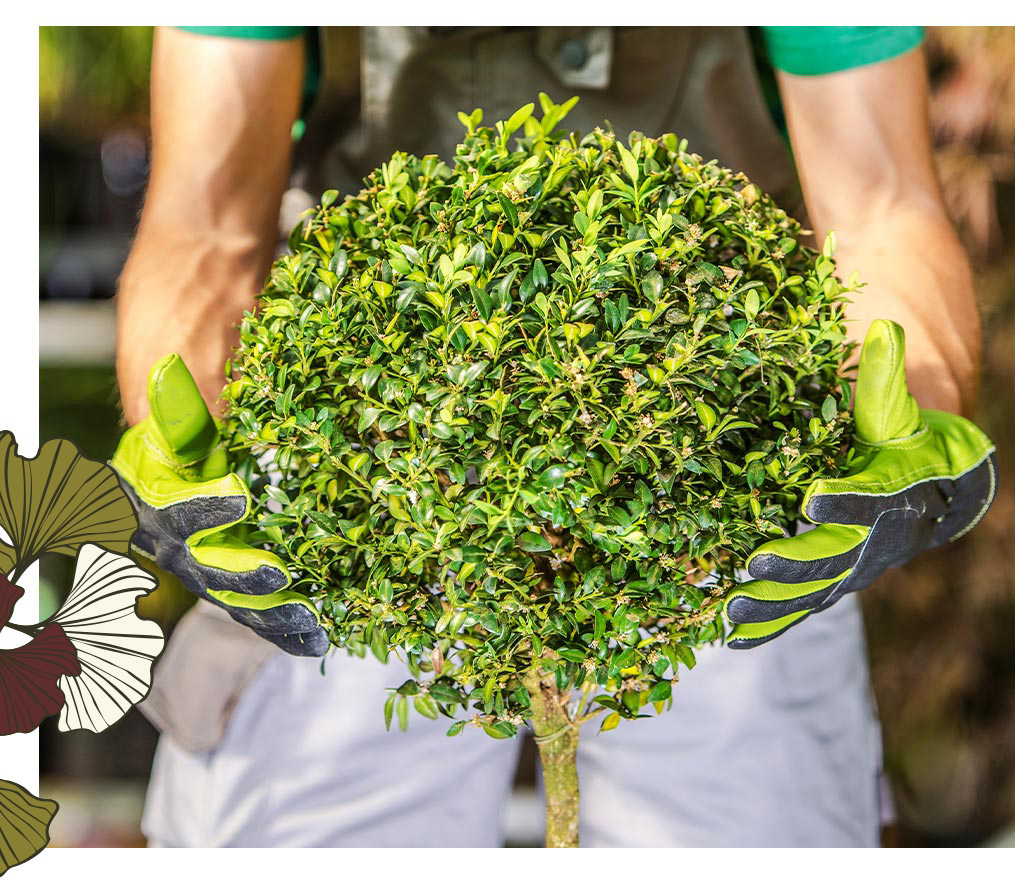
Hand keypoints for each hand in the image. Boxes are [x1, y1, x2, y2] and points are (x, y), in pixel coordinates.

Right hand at [111, 354, 328, 656]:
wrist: (166, 474)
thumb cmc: (175, 441)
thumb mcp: (175, 422)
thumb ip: (177, 410)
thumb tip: (170, 373)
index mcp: (155, 506)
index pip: (173, 509)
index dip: (202, 506)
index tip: (239, 497)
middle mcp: (176, 549)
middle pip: (206, 569)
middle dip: (243, 575)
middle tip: (282, 575)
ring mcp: (206, 573)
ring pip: (236, 601)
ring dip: (272, 614)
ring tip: (314, 625)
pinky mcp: (233, 587)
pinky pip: (257, 612)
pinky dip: (285, 628)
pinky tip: (320, 640)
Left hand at [723, 319, 996, 648]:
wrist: (934, 481)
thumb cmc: (908, 434)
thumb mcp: (897, 406)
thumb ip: (886, 380)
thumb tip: (883, 330)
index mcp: (904, 491)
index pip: (879, 498)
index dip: (850, 501)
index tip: (812, 502)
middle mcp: (885, 538)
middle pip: (842, 556)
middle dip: (798, 564)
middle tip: (752, 568)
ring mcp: (861, 565)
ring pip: (819, 591)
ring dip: (776, 604)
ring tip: (730, 614)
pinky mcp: (838, 579)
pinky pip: (805, 604)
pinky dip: (773, 622)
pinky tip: (734, 637)